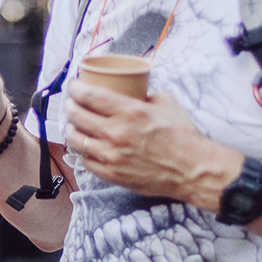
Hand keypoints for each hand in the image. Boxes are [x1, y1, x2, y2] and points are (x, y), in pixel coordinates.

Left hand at [62, 81, 240, 206]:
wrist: (192, 170)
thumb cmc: (182, 136)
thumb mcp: (166, 102)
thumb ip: (145, 94)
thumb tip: (133, 91)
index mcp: (128, 111)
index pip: (88, 96)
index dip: (75, 89)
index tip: (75, 87)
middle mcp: (115, 133)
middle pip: (76, 116)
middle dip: (70, 106)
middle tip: (72, 104)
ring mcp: (111, 156)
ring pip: (75, 140)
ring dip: (72, 129)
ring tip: (75, 125)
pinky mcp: (112, 174)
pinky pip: (85, 161)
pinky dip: (83, 152)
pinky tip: (87, 146)